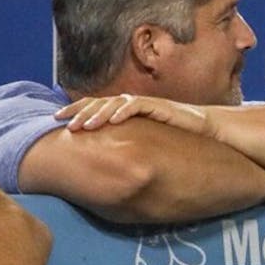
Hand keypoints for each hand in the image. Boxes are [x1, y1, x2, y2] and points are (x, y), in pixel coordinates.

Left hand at [57, 94, 213, 136]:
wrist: (207, 130)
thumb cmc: (176, 139)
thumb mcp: (144, 143)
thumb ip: (125, 146)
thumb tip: (102, 162)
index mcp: (126, 112)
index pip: (96, 107)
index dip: (76, 110)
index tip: (57, 120)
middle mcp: (133, 105)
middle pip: (99, 102)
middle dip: (78, 109)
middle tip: (60, 120)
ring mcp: (146, 104)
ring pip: (114, 103)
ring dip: (97, 114)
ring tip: (83, 125)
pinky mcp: (161, 107)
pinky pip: (138, 106)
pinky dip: (124, 111)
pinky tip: (112, 120)